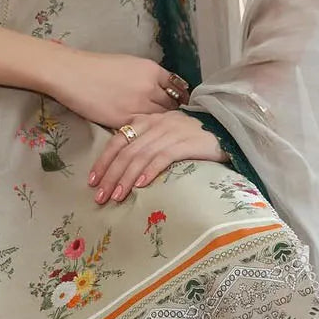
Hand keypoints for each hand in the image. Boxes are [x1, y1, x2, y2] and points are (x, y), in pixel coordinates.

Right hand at [44, 48, 189, 129]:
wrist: (72, 74)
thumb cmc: (96, 66)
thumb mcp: (129, 63)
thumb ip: (146, 76)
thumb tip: (158, 88)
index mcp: (151, 70)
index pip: (177, 87)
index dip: (179, 97)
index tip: (179, 104)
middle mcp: (149, 88)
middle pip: (172, 106)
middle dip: (173, 113)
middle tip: (173, 122)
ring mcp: (138, 105)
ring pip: (160, 120)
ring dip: (161, 126)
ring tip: (161, 131)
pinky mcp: (124, 121)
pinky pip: (142, 129)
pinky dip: (146, 132)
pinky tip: (146, 135)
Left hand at [88, 110, 229, 204]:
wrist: (226, 131)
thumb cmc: (193, 139)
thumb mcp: (164, 136)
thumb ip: (146, 145)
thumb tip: (123, 171)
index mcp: (147, 121)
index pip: (118, 140)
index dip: (103, 161)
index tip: (92, 180)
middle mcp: (156, 124)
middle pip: (126, 151)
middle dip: (111, 175)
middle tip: (100, 196)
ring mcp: (171, 132)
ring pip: (141, 156)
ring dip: (126, 178)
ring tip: (116, 196)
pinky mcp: (186, 142)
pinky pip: (163, 157)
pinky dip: (149, 171)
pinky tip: (140, 186)